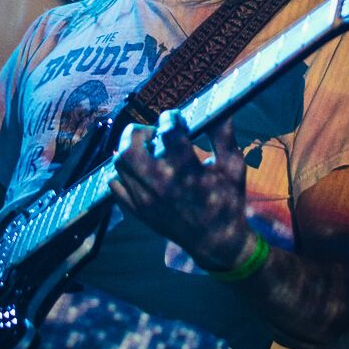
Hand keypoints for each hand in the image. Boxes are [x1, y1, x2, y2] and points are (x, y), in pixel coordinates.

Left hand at [109, 117, 256, 272]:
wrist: (216, 241)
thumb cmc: (227, 201)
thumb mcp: (232, 167)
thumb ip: (223, 135)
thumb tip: (220, 107)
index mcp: (187, 171)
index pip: (167, 132)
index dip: (170, 118)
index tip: (176, 118)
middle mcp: (161, 184)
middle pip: (131, 145)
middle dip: (141, 131)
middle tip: (155, 134)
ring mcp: (145, 199)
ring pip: (120, 163)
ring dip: (130, 149)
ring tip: (147, 151)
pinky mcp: (138, 210)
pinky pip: (116, 185)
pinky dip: (123, 173)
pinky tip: (140, 171)